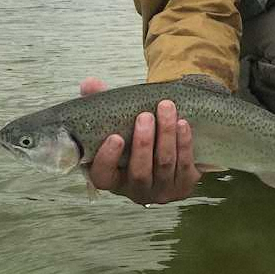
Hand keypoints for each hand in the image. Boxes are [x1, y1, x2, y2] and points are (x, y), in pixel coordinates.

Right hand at [79, 77, 200, 204]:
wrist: (169, 151)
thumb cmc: (135, 137)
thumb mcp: (117, 123)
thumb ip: (100, 103)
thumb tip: (89, 83)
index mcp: (113, 177)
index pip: (103, 177)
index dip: (108, 159)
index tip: (115, 137)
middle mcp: (136, 190)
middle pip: (140, 171)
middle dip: (144, 143)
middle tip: (145, 116)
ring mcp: (161, 190)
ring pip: (164, 164)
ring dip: (166, 135)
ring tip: (167, 108)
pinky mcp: (184, 185)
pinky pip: (185, 164)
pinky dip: (184, 142)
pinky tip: (183, 123)